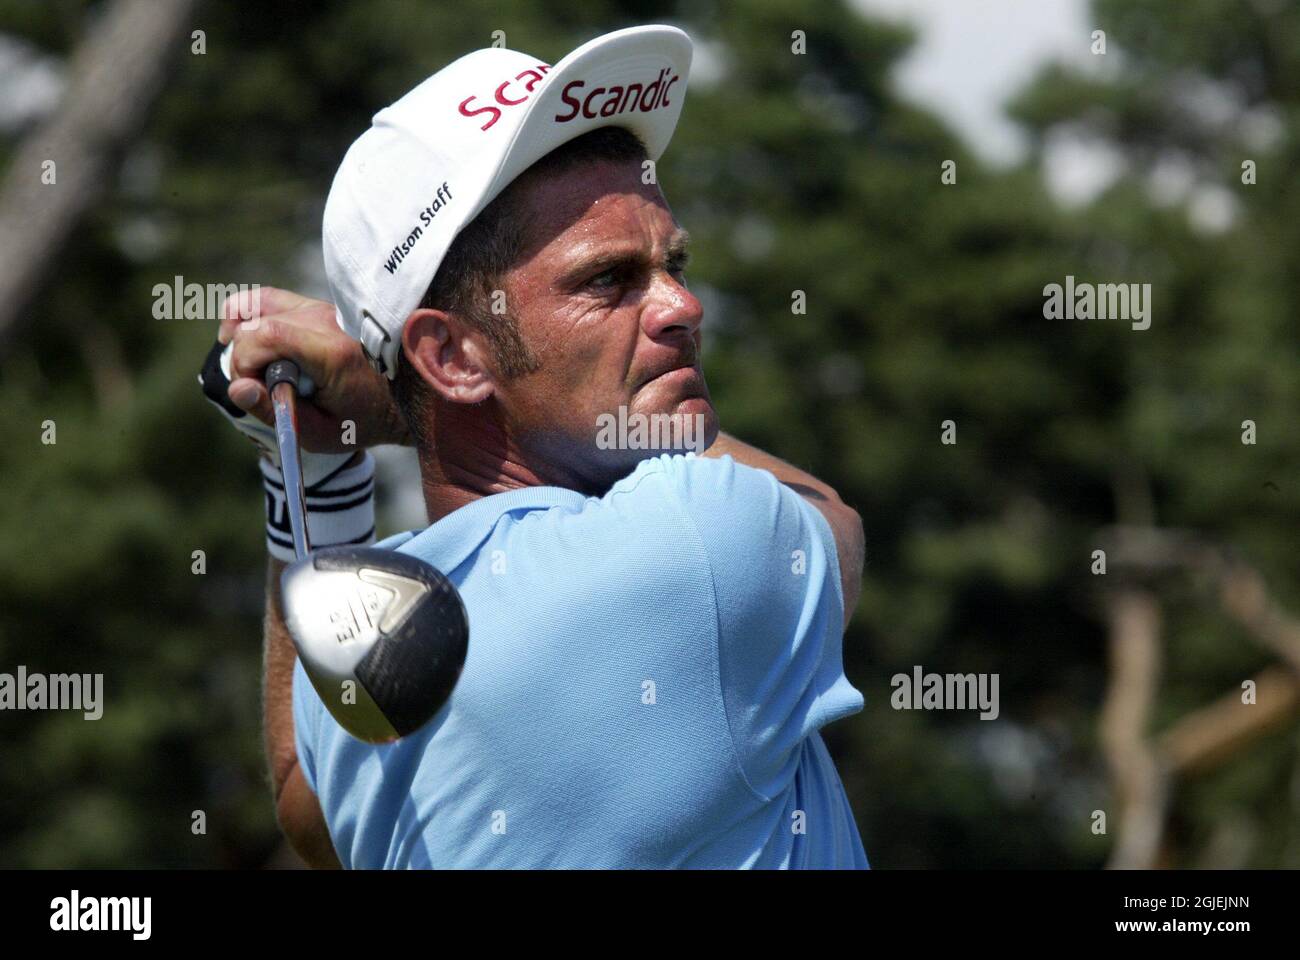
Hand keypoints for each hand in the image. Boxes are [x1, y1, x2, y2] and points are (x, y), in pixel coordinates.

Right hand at [217, 287, 409, 451]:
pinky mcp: (317, 307)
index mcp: (333, 352)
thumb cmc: (361, 422)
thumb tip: (236, 387)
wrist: (401, 401)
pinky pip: (270, 299)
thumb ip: (274, 411)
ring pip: (259, 306)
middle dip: (242, 356)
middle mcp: (328, 321)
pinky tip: (238, 334)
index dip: (244, 361)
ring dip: (242, 335)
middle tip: (254, 387)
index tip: (250, 389)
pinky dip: (248, 314)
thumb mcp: (319, 433)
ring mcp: (323, 309)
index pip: (267, 335)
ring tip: (244, 365)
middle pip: (258, 323)